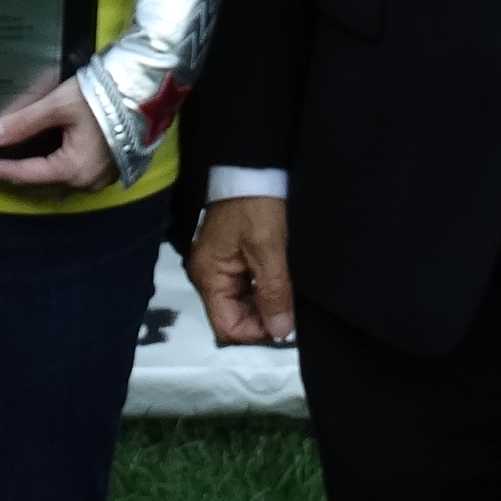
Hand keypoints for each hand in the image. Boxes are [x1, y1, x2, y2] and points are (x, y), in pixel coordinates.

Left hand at [0, 76, 117, 193]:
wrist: (148, 89)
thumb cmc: (103, 96)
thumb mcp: (59, 105)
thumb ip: (24, 122)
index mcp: (72, 170)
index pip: (23, 174)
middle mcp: (86, 182)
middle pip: (39, 186)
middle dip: (11, 176)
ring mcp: (101, 178)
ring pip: (55, 184)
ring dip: (31, 176)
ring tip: (9, 162)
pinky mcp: (110, 168)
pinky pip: (72, 177)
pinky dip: (51, 170)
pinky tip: (42, 157)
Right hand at [188, 195, 294, 344]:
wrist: (253, 168)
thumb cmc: (256, 206)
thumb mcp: (268, 249)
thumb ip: (273, 292)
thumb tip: (280, 331)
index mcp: (209, 277)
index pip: (226, 326)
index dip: (255, 333)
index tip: (283, 325)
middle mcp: (210, 277)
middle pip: (233, 317)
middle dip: (261, 320)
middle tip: (291, 313)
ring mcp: (220, 267)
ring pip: (242, 303)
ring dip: (265, 306)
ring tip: (288, 299)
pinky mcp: (232, 257)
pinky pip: (246, 287)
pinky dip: (263, 291)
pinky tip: (281, 286)